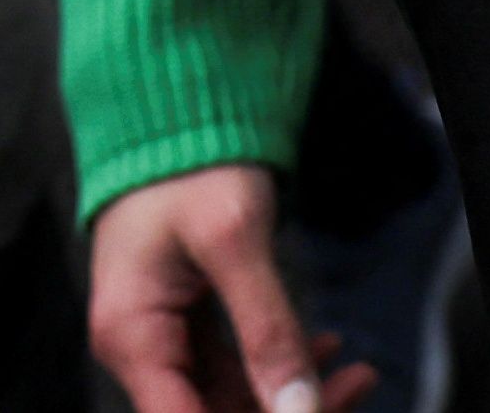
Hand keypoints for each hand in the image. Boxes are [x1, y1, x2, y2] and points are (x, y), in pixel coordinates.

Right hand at [85, 164, 376, 412]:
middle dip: (285, 412)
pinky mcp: (183, 324)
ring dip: (291, 395)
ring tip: (357, 372)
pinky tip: (326, 348)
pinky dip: (278, 366)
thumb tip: (299, 409)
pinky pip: (232, 369)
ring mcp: (160, 337)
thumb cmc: (187, 160)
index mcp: (132, 335)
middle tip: (355, 385)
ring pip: (229, 400)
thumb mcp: (235, 241)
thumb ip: (267, 330)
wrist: (172, 107)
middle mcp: (137, 347)